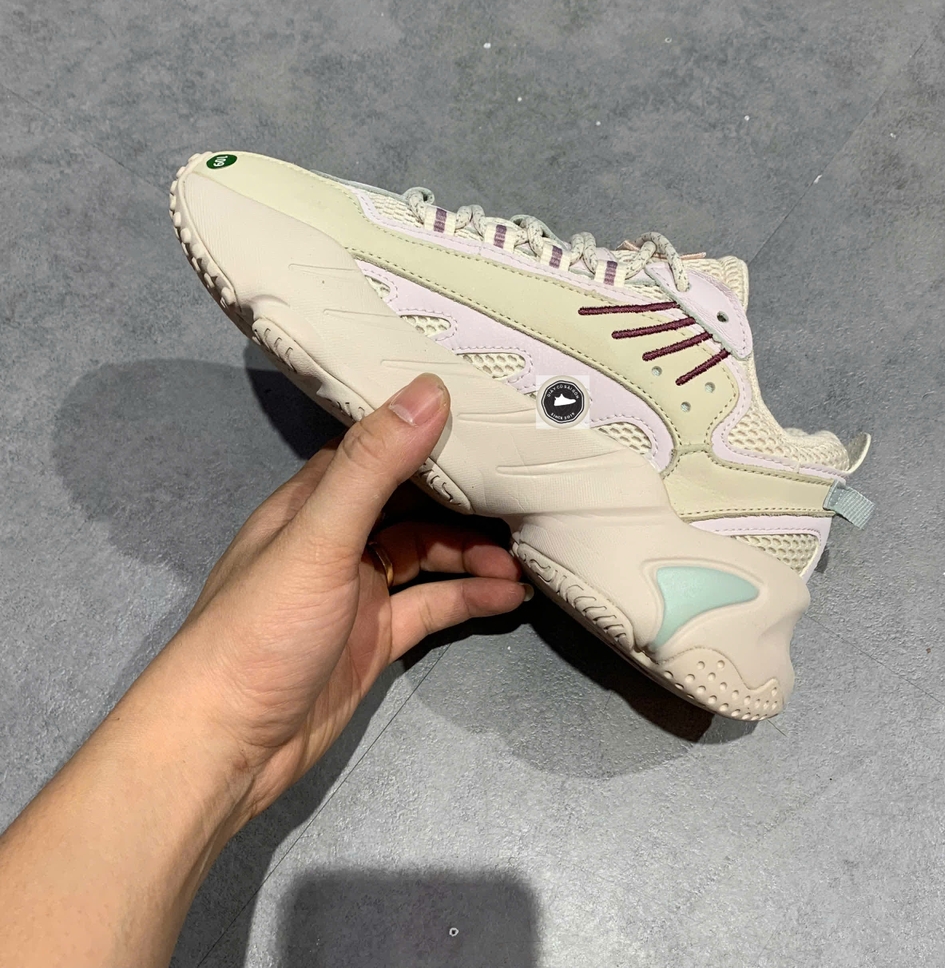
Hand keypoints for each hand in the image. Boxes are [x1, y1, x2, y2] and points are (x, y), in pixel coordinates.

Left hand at [159, 372, 529, 829]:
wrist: (227, 747)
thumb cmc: (264, 629)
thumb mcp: (319, 539)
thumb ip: (373, 468)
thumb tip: (430, 389)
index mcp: (311, 504)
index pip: (374, 451)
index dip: (423, 433)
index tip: (483, 418)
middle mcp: (335, 540)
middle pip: (409, 504)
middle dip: (462, 498)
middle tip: (523, 490)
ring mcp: (356, 592)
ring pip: (425, 556)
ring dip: (472, 553)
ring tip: (526, 557)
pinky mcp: (374, 639)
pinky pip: (431, 606)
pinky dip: (469, 598)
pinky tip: (511, 596)